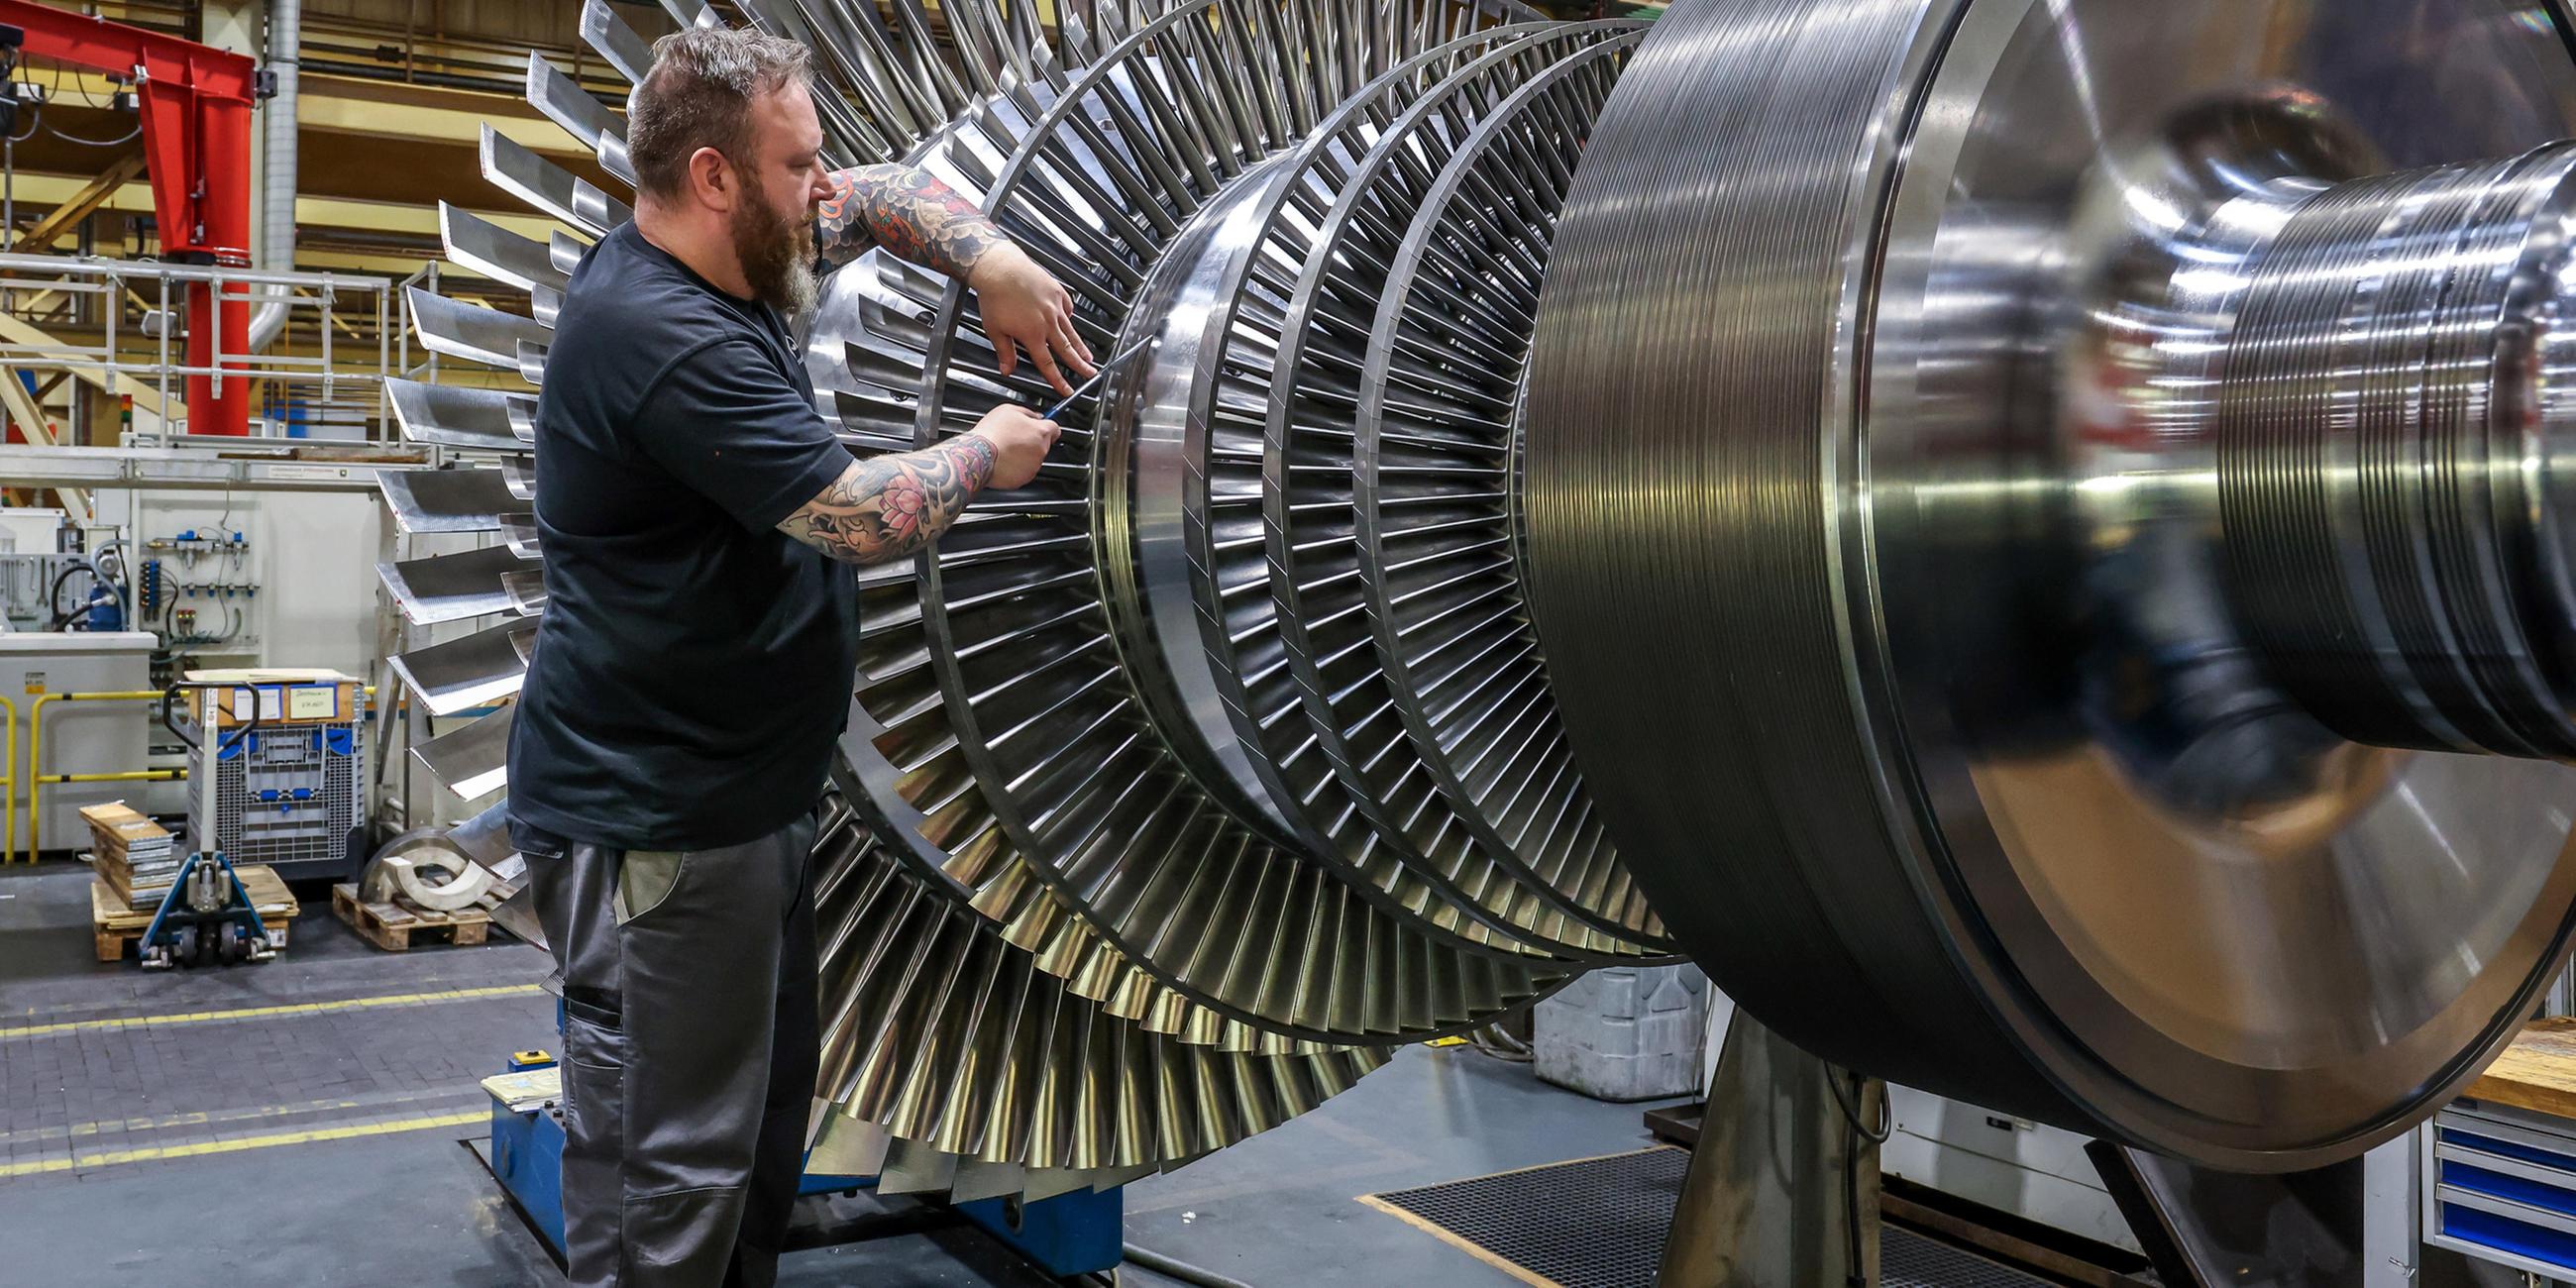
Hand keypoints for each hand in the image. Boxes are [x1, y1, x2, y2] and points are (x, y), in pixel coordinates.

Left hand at [968, 242, 1095, 396]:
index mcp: (1033, 335)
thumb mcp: (995, 329)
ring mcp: (1055, 306)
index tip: (1067, 389)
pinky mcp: (1057, 291)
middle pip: (1067, 349)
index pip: (1048, 364)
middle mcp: (1048, 322)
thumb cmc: (995, 296)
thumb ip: (1005, 352)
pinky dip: (1069, 316)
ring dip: (1080, 346)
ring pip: (1071, 331)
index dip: (1058, 380)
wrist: (1000, 267)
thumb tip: (1007, 370)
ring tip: (1088, 356)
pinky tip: (1070, 320)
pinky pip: (1068, 308)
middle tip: (1090, 374)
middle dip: (1079, 365)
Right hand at [968, 404, 1060, 489]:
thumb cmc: (992, 433)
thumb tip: (1036, 416)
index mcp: (1040, 432)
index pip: (1055, 428)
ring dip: (1025, 454)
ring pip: (1034, 458)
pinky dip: (1017, 467)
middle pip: (1044, 444)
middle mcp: (1041, 451)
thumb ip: (1028, 412)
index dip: (1046, 426)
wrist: (978, 455)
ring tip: (1007, 449)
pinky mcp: (1023, 479)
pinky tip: (1005, 460)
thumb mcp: (1009, 410)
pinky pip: (1024, 471)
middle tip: (1015, 437)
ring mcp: (1033, 467)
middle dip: (1032, 440)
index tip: (1042, 426)